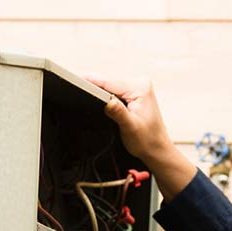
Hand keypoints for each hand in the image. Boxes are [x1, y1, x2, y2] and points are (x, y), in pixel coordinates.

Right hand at [83, 74, 196, 199]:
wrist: (157, 150)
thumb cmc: (148, 141)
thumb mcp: (130, 127)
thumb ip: (118, 112)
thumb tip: (106, 100)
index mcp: (140, 88)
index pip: (109, 82)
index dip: (90, 82)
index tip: (74, 80)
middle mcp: (140, 84)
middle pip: (108, 82)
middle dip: (94, 89)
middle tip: (77, 92)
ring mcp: (137, 88)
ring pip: (110, 87)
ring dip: (100, 94)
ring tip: (87, 98)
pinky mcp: (134, 94)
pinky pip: (114, 92)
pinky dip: (106, 97)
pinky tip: (99, 103)